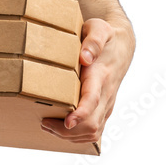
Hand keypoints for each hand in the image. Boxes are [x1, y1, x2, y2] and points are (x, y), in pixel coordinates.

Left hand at [41, 18, 134, 144]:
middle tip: (43, 122)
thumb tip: (84, 57)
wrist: (122, 45)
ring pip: (94, 131)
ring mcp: (107, 103)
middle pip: (92, 123)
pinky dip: (78, 135)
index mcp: (101, 76)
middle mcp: (106, 93)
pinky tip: (60, 130)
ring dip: (71, 135)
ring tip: (47, 126)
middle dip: (67, 130)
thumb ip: (93, 41)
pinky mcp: (105, 108)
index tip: (67, 122)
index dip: (81, 114)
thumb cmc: (105, 36)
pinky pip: (96, 129)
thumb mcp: (98, 29)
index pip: (93, 99)